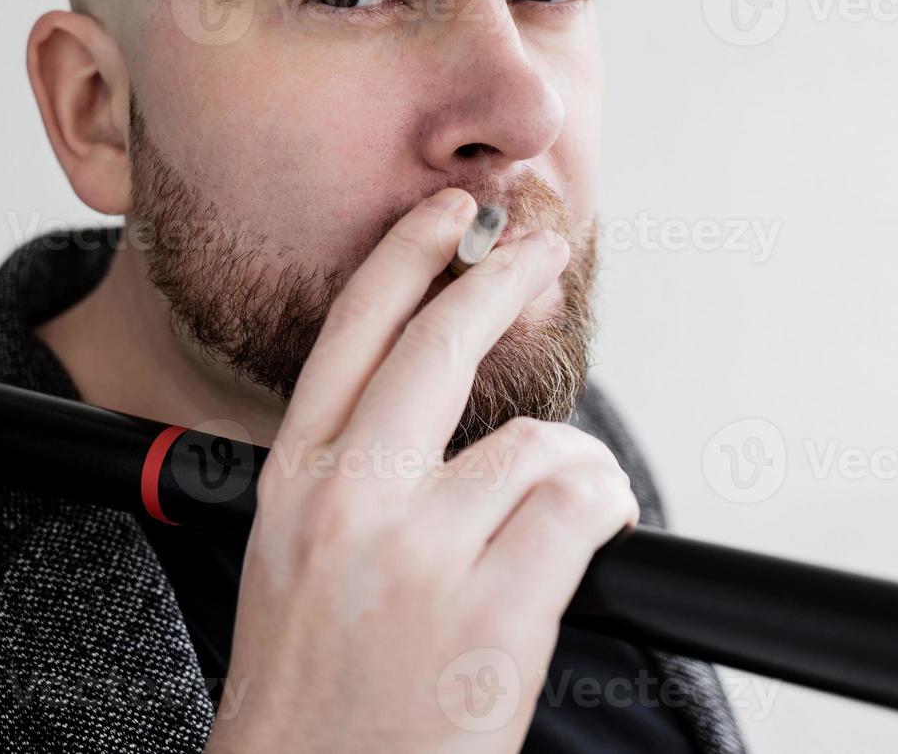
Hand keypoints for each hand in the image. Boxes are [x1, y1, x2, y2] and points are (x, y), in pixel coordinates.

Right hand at [204, 188, 638, 753]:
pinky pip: (578, 510)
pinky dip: (606, 507)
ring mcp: (421, 559)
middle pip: (438, 349)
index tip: (447, 214)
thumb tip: (444, 411)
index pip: (350, 337)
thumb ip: (349, 476)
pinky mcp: (493, 617)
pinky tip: (598, 528)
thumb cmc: (311, 682)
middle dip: (500, 278)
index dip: (404, 257)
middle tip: (541, 246)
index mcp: (291, 483)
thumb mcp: (292, 556)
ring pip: (535, 444)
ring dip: (577, 461)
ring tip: (580, 495)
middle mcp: (349, 505)